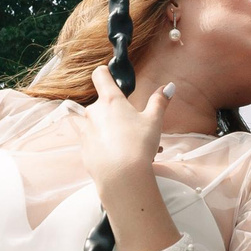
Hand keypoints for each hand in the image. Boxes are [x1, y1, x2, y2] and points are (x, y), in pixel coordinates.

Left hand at [70, 67, 182, 250]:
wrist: (121, 177)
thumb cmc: (138, 145)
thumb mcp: (154, 121)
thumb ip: (159, 101)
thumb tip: (168, 87)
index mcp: (110, 101)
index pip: (100, 75)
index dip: (105, 73)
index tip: (111, 77)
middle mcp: (93, 112)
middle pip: (101, 104)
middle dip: (115, 112)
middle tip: (133, 127)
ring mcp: (85, 131)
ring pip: (95, 124)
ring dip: (107, 130)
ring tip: (126, 144)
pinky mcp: (82, 149)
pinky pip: (91, 141)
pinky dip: (101, 145)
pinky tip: (116, 156)